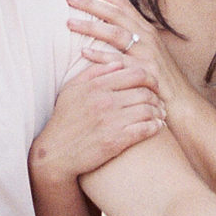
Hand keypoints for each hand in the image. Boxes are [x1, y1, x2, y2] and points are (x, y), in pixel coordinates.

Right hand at [32, 59, 165, 186]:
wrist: (55, 153)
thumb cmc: (63, 120)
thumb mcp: (71, 89)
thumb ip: (93, 72)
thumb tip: (117, 62)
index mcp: (97, 86)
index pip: (136, 73)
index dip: (150, 78)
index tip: (152, 85)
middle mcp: (105, 101)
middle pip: (145, 91)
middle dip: (156, 96)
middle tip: (160, 102)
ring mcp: (111, 121)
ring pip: (148, 110)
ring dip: (158, 112)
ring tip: (160, 115)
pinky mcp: (115, 141)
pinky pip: (144, 129)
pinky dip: (155, 127)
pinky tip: (157, 127)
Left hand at [66, 0, 193, 115]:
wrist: (183, 102)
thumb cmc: (162, 80)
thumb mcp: (149, 54)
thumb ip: (133, 40)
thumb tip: (111, 29)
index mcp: (147, 30)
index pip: (124, 4)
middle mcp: (147, 38)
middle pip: (116, 14)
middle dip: (92, 4)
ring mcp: (147, 54)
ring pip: (115, 33)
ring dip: (91, 26)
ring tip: (70, 23)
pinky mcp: (145, 71)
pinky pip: (119, 61)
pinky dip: (101, 55)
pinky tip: (84, 52)